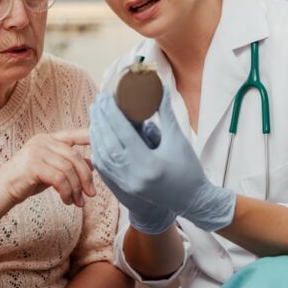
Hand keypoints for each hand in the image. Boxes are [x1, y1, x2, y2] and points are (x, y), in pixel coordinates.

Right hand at [0, 129, 95, 207]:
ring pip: (68, 169)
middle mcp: (43, 141)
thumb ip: (69, 165)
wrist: (1, 191)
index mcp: (48, 139)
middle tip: (92, 194)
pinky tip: (67, 200)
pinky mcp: (33, 165)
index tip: (106, 143)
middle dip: (86, 177)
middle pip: (75, 156)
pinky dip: (66, 191)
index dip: (90, 137)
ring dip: (76, 189)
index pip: (74, 134)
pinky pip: (59, 179)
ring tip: (77, 202)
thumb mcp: (52, 170)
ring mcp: (37, 151)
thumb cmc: (27, 180)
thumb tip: (93, 163)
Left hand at [92, 90, 235, 231]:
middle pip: (109, 142)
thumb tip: (160, 87)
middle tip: (97, 101)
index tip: (105, 96)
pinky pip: (104, 169)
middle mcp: (134, 175)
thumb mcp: (179, 139)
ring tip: (95, 115)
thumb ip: (166, 113)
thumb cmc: (188, 169)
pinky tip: (96, 138)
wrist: (192, 200)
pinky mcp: (124, 189)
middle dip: (100, 120)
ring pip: (103, 156)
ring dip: (96, 134)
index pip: (123, 132)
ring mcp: (127, 184)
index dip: (111, 112)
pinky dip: (98, 151)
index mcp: (149, 162)